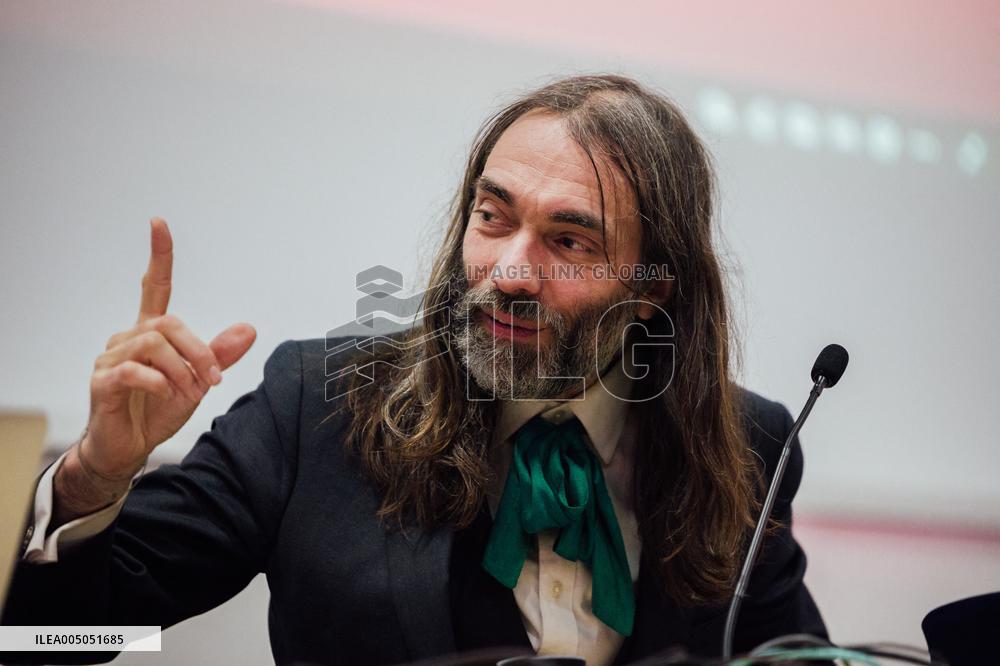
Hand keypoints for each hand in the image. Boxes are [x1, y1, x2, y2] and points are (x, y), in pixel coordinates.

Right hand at [81, 218, 255, 477]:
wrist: (128, 448)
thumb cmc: (158, 410)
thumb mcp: (198, 382)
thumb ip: (220, 355)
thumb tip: (249, 329)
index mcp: (151, 333)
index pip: (155, 286)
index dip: (159, 256)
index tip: (159, 223)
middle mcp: (127, 338)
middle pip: (168, 324)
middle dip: (198, 351)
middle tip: (213, 380)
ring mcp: (111, 358)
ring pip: (153, 344)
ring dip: (181, 370)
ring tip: (187, 393)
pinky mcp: (102, 381)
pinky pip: (133, 370)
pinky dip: (159, 383)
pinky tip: (167, 396)